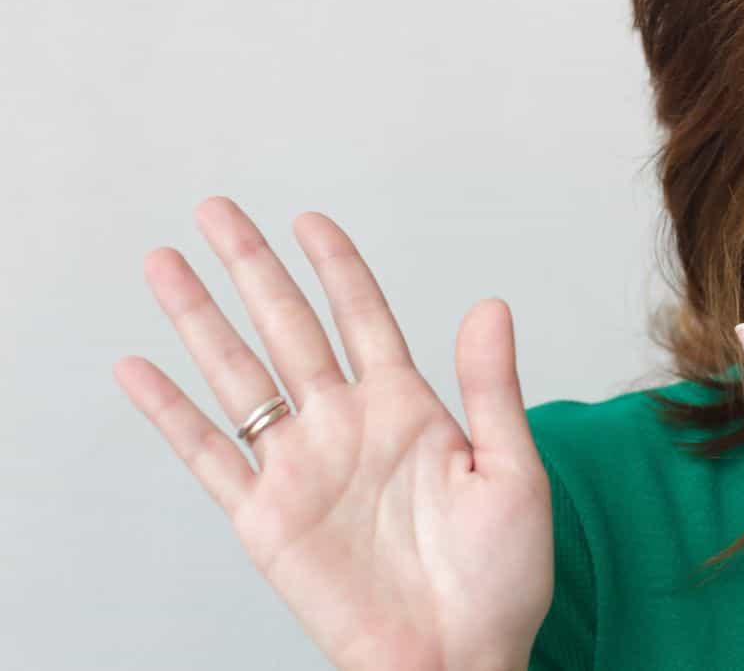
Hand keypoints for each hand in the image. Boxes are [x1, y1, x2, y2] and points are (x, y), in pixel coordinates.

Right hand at [115, 197, 551, 670]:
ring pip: (239, 375)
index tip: (311, 220)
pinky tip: (138, 369)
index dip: (337, 267)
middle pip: (289, 327)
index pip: (364, 317)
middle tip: (216, 210)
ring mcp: (302, 469)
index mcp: (409, 409)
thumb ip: (491, 389)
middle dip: (252, 268)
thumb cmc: (500, 581)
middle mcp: (347, 427)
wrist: (458, 661)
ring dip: (200, 320)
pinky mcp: (266, 519)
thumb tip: (491, 305)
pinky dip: (170, 414)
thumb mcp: (512, 473)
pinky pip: (209, 455)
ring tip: (165, 263)